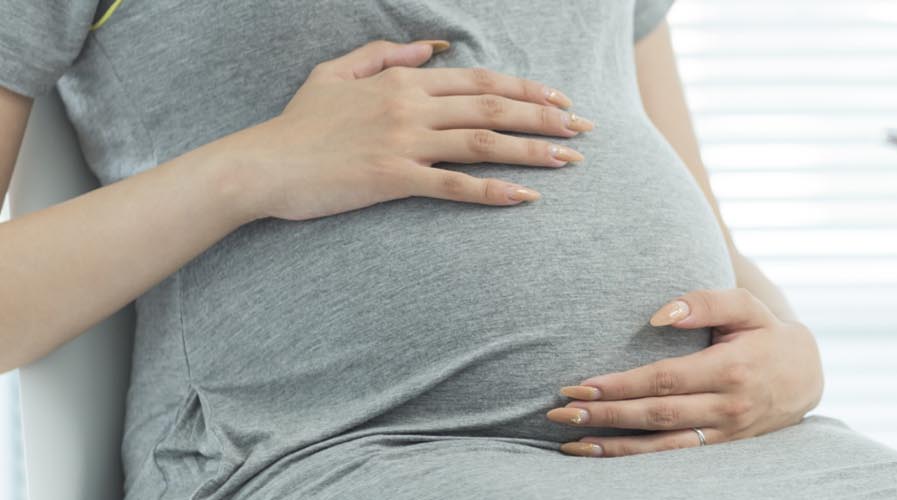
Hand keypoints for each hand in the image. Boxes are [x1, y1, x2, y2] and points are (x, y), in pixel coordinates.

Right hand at [206, 40, 593, 220]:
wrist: (260, 165)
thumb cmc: (298, 124)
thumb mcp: (336, 73)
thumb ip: (385, 55)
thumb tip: (431, 47)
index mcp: (402, 81)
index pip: (479, 81)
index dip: (525, 88)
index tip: (560, 99)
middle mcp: (410, 106)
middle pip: (493, 107)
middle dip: (545, 116)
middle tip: (584, 129)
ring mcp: (403, 142)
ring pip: (483, 142)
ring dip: (533, 150)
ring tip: (570, 160)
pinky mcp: (393, 178)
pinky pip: (454, 185)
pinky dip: (493, 191)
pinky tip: (526, 198)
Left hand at [547, 289, 823, 456]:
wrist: (806, 375)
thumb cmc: (766, 334)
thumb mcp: (746, 307)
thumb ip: (706, 301)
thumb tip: (659, 315)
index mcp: (730, 369)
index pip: (664, 380)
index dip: (620, 384)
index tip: (580, 384)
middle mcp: (727, 406)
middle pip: (656, 415)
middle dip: (605, 415)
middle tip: (561, 412)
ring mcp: (724, 432)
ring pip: (661, 445)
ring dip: (613, 445)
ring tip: (570, 442)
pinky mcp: (721, 447)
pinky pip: (673, 456)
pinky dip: (636, 458)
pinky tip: (603, 454)